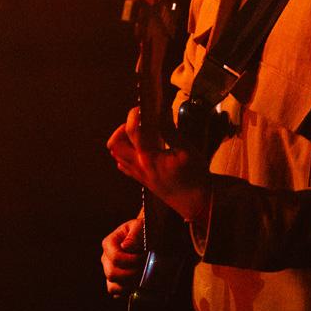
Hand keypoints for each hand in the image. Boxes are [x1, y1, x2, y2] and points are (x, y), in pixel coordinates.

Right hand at [101, 217, 144, 297]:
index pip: (115, 258)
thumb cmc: (144, 230)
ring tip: (142, 276)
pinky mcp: (115, 281)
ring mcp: (109, 270)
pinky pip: (116, 292)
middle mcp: (106, 258)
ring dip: (129, 284)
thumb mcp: (142, 226)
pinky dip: (126, 291)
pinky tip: (137, 283)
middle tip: (145, 268)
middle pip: (112, 273)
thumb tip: (125, 247)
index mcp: (109, 243)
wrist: (149, 236)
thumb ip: (134, 234)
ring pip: (112, 286)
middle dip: (132, 274)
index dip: (131, 261)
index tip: (144, 257)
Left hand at [107, 106, 211, 221]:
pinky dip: (127, 153)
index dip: (134, 115)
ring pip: (117, 155)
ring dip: (123, 140)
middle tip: (138, 122)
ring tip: (140, 132)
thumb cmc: (194, 178)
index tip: (142, 107)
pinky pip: (125, 165)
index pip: (131, 131)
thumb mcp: (186, 150)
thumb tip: (163, 111)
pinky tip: (142, 147)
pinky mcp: (143, 180)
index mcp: (148, 158)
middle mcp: (139, 167)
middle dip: (122, 128)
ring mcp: (139, 175)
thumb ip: (170, 130)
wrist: (197, 204)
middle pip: (114, 145)